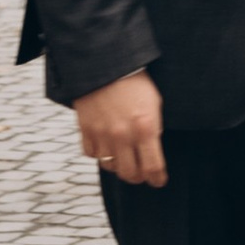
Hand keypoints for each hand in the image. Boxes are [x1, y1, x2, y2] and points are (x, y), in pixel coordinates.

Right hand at [73, 69, 166, 185]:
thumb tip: (152, 149)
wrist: (105, 63)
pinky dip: (99, 153)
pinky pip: (92, 155)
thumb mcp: (154, 103)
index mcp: (145, 128)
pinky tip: (105, 144)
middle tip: (141, 173)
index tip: (158, 181)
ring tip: (123, 155)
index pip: (153, 167)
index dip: (157, 179)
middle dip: (138, 177)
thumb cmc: (134, 81)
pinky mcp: (86, 130)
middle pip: (130, 174)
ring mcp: (102, 134)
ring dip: (118, 164)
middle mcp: (123, 135)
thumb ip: (154, 128)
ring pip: (110, 167)